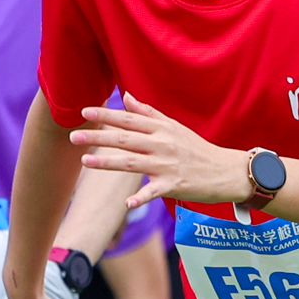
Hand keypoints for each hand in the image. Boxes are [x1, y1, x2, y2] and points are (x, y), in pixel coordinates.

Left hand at [72, 97, 251, 210]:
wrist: (225, 171)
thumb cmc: (196, 148)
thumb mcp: (174, 127)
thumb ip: (148, 113)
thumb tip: (125, 96)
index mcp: (161, 129)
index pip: (129, 120)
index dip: (106, 115)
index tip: (84, 112)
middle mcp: (162, 145)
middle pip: (125, 140)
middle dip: (98, 137)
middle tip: (74, 136)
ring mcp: (167, 165)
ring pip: (132, 163)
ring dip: (108, 162)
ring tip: (85, 161)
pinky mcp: (174, 185)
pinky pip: (154, 192)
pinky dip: (141, 197)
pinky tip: (126, 202)